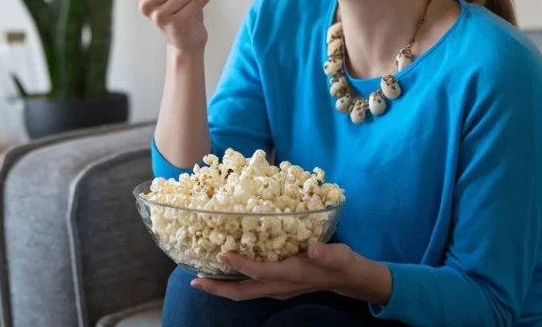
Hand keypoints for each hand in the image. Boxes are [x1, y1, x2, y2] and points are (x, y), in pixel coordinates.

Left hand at [189, 242, 389, 302]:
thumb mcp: (338, 255)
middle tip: (194, 282)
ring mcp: (277, 290)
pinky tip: (224, 276)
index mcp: (291, 275)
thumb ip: (326, 253)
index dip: (240, 265)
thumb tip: (314, 248)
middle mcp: (279, 286)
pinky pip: (250, 289)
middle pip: (243, 292)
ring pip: (244, 293)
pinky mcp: (277, 288)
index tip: (221, 255)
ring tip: (200, 281)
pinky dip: (234, 285)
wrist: (347, 278)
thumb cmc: (341, 262)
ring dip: (222, 288)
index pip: (260, 272)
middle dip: (218, 288)